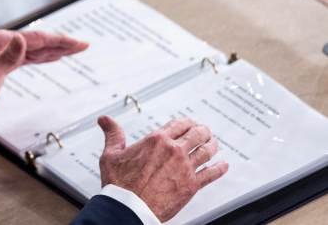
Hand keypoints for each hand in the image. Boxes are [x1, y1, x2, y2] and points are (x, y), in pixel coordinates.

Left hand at [0, 30, 87, 115]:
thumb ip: (8, 57)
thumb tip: (23, 40)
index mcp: (5, 42)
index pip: (38, 38)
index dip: (60, 41)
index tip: (79, 44)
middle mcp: (6, 42)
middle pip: (40, 40)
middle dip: (63, 42)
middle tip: (84, 45)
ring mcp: (6, 50)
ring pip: (37, 47)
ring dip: (56, 48)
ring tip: (75, 49)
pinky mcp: (6, 61)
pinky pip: (31, 55)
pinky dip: (45, 55)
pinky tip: (53, 56)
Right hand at [98, 116, 228, 221]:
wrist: (129, 208)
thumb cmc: (119, 183)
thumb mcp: (111, 154)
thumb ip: (112, 134)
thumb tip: (105, 120)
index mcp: (156, 140)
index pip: (179, 124)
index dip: (186, 122)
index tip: (188, 123)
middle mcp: (174, 151)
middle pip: (197, 134)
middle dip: (202, 130)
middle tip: (204, 131)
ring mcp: (185, 168)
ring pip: (207, 151)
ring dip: (212, 145)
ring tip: (214, 143)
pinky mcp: (191, 185)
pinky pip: (211, 174)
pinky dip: (219, 169)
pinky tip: (223, 166)